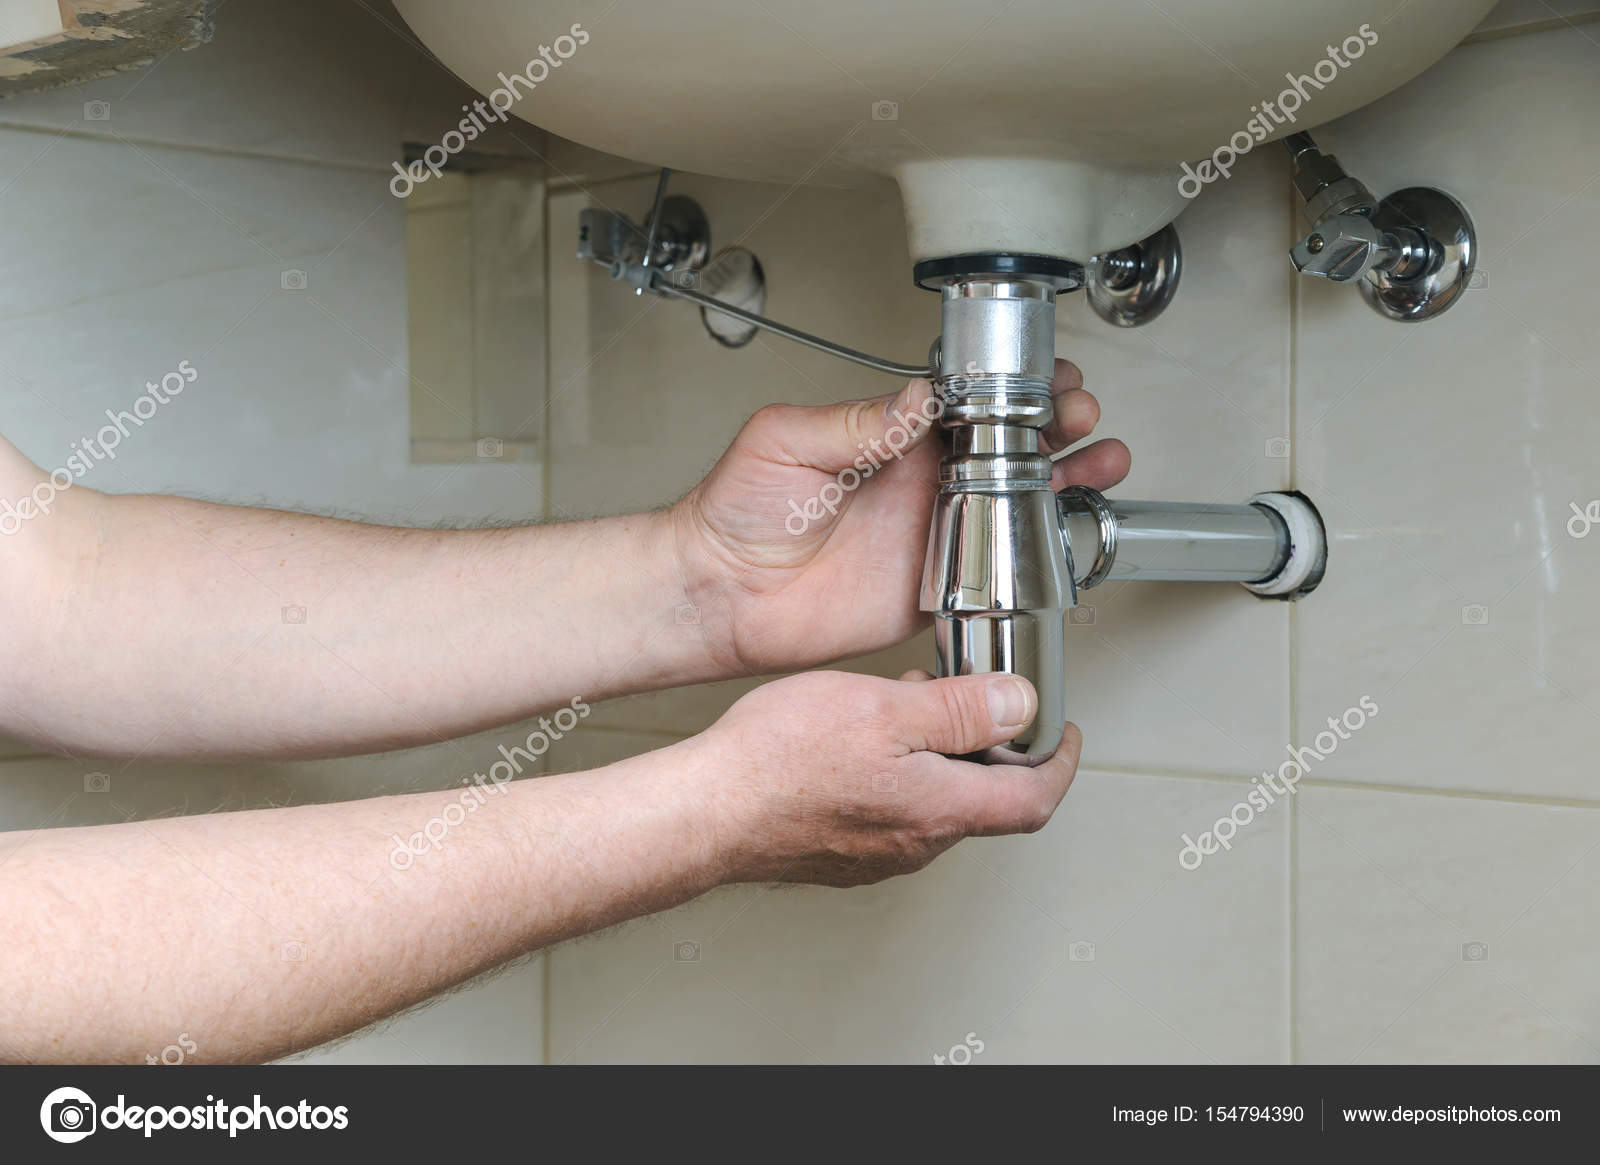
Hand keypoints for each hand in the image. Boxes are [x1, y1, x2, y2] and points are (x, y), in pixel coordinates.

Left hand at [670, 360, 1128, 674]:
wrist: (721, 594)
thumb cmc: (736, 512)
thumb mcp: (785, 441)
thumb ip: (855, 421)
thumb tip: (917, 397)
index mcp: (891, 436)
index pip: (969, 400)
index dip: (1013, 386)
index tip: (1047, 375)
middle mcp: (920, 480)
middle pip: (1011, 444)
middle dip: (1057, 423)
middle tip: (1080, 414)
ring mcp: (933, 532)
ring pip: (1019, 499)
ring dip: (1067, 477)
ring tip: (1102, 460)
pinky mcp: (936, 586)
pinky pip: (1001, 568)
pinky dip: (1042, 552)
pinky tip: (1071, 531)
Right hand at [689, 669, 1080, 886]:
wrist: (702, 813)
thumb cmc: (777, 763)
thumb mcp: (883, 709)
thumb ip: (961, 710)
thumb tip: (1019, 707)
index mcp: (939, 809)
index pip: (1032, 800)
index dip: (1059, 764)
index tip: (1062, 736)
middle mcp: (914, 844)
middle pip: (983, 800)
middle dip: (987, 746)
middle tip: (968, 699)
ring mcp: (874, 857)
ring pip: (934, 804)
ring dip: (937, 757)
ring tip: (901, 707)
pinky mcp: (839, 856)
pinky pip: (892, 814)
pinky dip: (899, 775)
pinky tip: (859, 742)